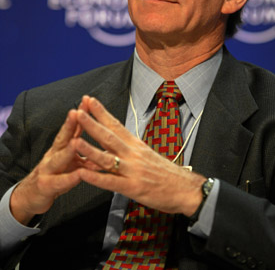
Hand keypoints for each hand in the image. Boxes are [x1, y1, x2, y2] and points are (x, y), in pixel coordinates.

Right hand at [10, 101, 95, 225]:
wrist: (30, 196)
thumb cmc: (54, 175)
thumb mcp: (71, 163)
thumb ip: (87, 154)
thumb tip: (106, 147)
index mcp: (61, 147)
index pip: (72, 128)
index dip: (79, 115)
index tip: (87, 101)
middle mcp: (53, 154)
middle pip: (62, 137)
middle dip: (69, 125)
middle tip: (76, 112)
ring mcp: (47, 169)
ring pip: (58, 158)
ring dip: (67, 150)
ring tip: (76, 142)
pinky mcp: (45, 186)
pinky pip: (58, 182)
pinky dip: (68, 179)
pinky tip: (78, 175)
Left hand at [72, 96, 205, 216]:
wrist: (185, 188)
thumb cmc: (166, 172)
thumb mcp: (147, 154)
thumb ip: (129, 148)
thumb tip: (113, 142)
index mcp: (136, 145)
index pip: (116, 124)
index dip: (102, 112)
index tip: (89, 100)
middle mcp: (133, 154)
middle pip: (109, 136)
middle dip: (92, 123)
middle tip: (78, 111)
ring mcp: (132, 170)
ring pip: (107, 158)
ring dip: (90, 149)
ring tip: (74, 140)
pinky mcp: (133, 188)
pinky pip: (111, 182)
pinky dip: (96, 178)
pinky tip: (83, 174)